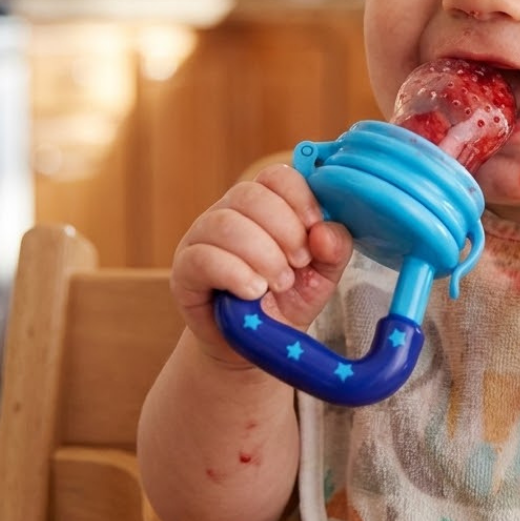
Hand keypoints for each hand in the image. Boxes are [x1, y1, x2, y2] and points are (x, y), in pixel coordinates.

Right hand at [171, 162, 352, 365]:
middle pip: (249, 194)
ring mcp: (202, 237)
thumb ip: (334, 248)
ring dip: (262, 254)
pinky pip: (203, 257)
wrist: (255, 345)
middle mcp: (229, 211)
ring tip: (280, 283)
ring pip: (226, 223)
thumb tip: (324, 231)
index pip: (276, 175)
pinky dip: (236, 273)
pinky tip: (253, 291)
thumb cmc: (288, 298)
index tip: (314, 226)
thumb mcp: (324, 274)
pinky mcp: (184, 269)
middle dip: (283, 229)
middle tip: (300, 262)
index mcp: (265, 203)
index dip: (299, 196)